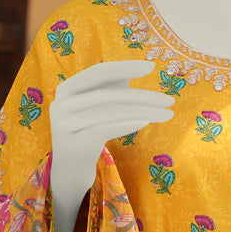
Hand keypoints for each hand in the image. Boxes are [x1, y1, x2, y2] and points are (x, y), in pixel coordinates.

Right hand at [48, 58, 175, 206]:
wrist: (70, 166)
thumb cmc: (88, 128)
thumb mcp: (97, 104)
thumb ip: (112, 85)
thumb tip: (140, 65)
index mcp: (66, 88)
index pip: (98, 72)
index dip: (124, 67)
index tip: (151, 66)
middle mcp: (61, 104)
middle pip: (108, 94)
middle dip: (142, 96)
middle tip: (169, 100)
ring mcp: (65, 125)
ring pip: (110, 113)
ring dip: (142, 112)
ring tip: (166, 114)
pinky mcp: (75, 144)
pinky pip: (105, 130)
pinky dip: (126, 124)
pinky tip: (145, 122)